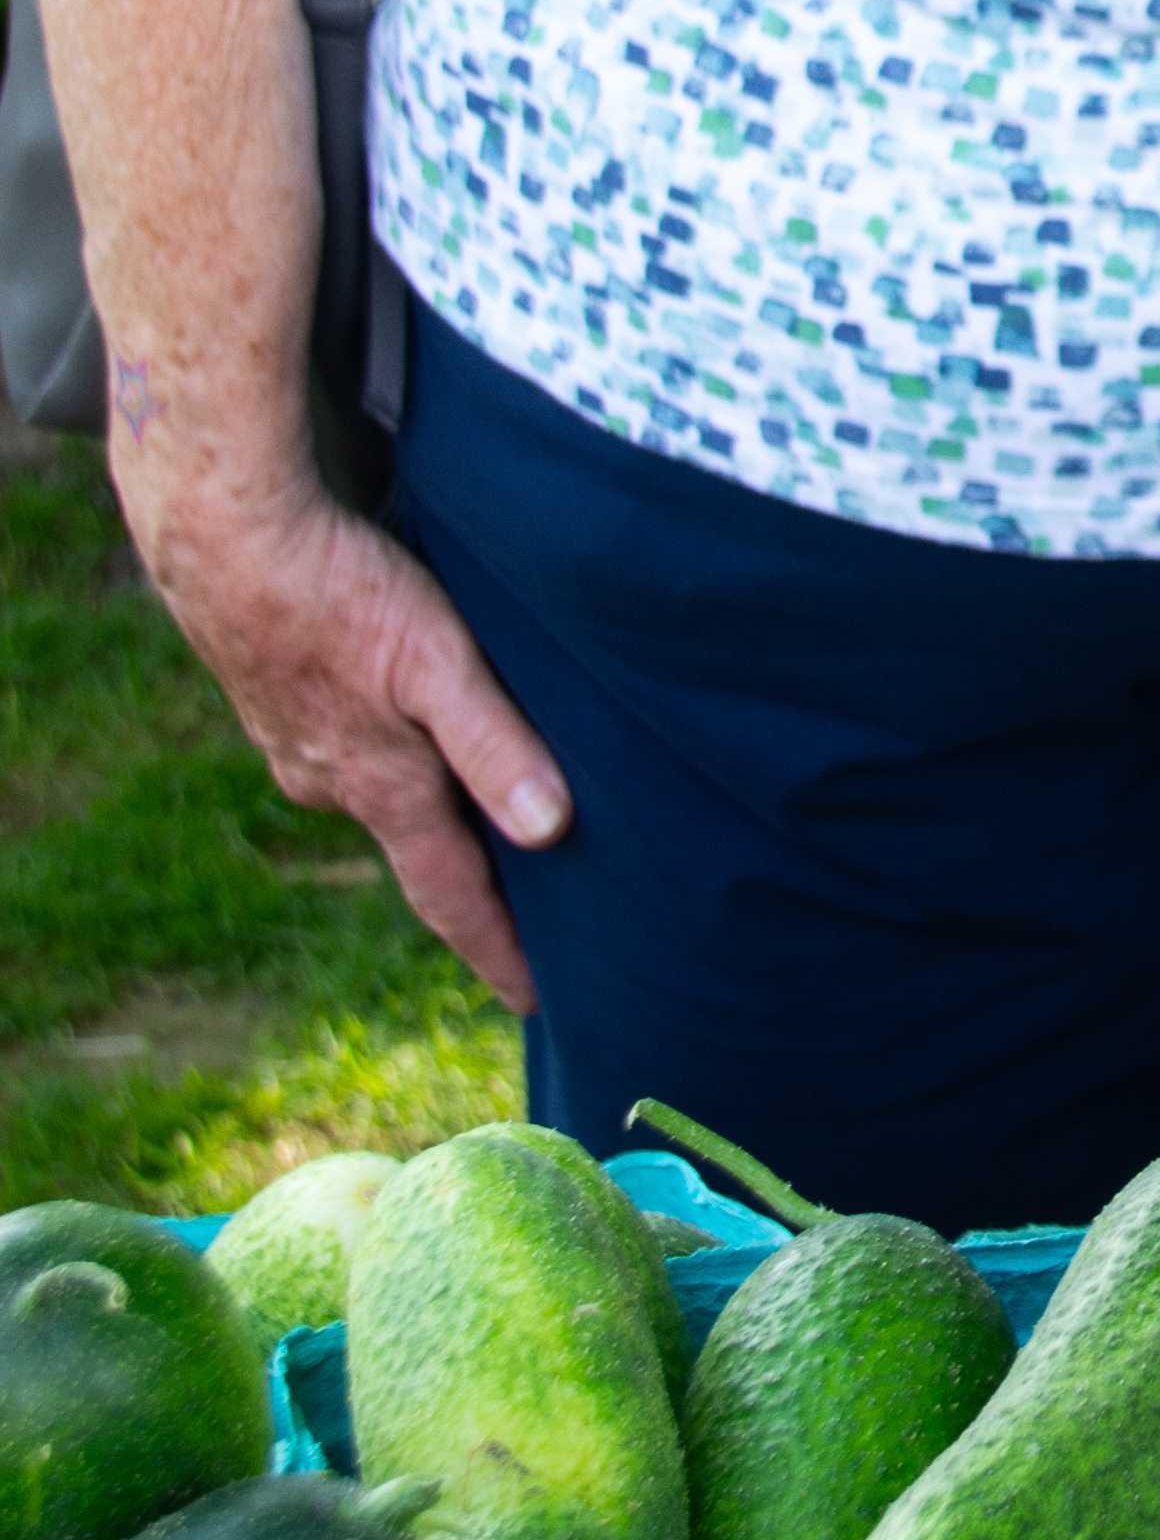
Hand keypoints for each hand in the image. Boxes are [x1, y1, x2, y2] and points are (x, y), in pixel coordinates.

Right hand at [139, 485, 567, 1010]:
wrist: (228, 539)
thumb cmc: (343, 595)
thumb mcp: (437, 665)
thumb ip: (493, 746)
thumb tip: (550, 832)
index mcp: (382, 787)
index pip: (452, 894)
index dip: (498, 948)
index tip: (539, 1000)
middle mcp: (337, 784)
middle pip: (424, 850)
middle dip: (477, 885)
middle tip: (539, 920)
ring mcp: (304, 747)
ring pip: (390, 795)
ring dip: (438, 812)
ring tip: (493, 827)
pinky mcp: (288, 705)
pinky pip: (359, 750)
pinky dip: (401, 756)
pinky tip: (419, 737)